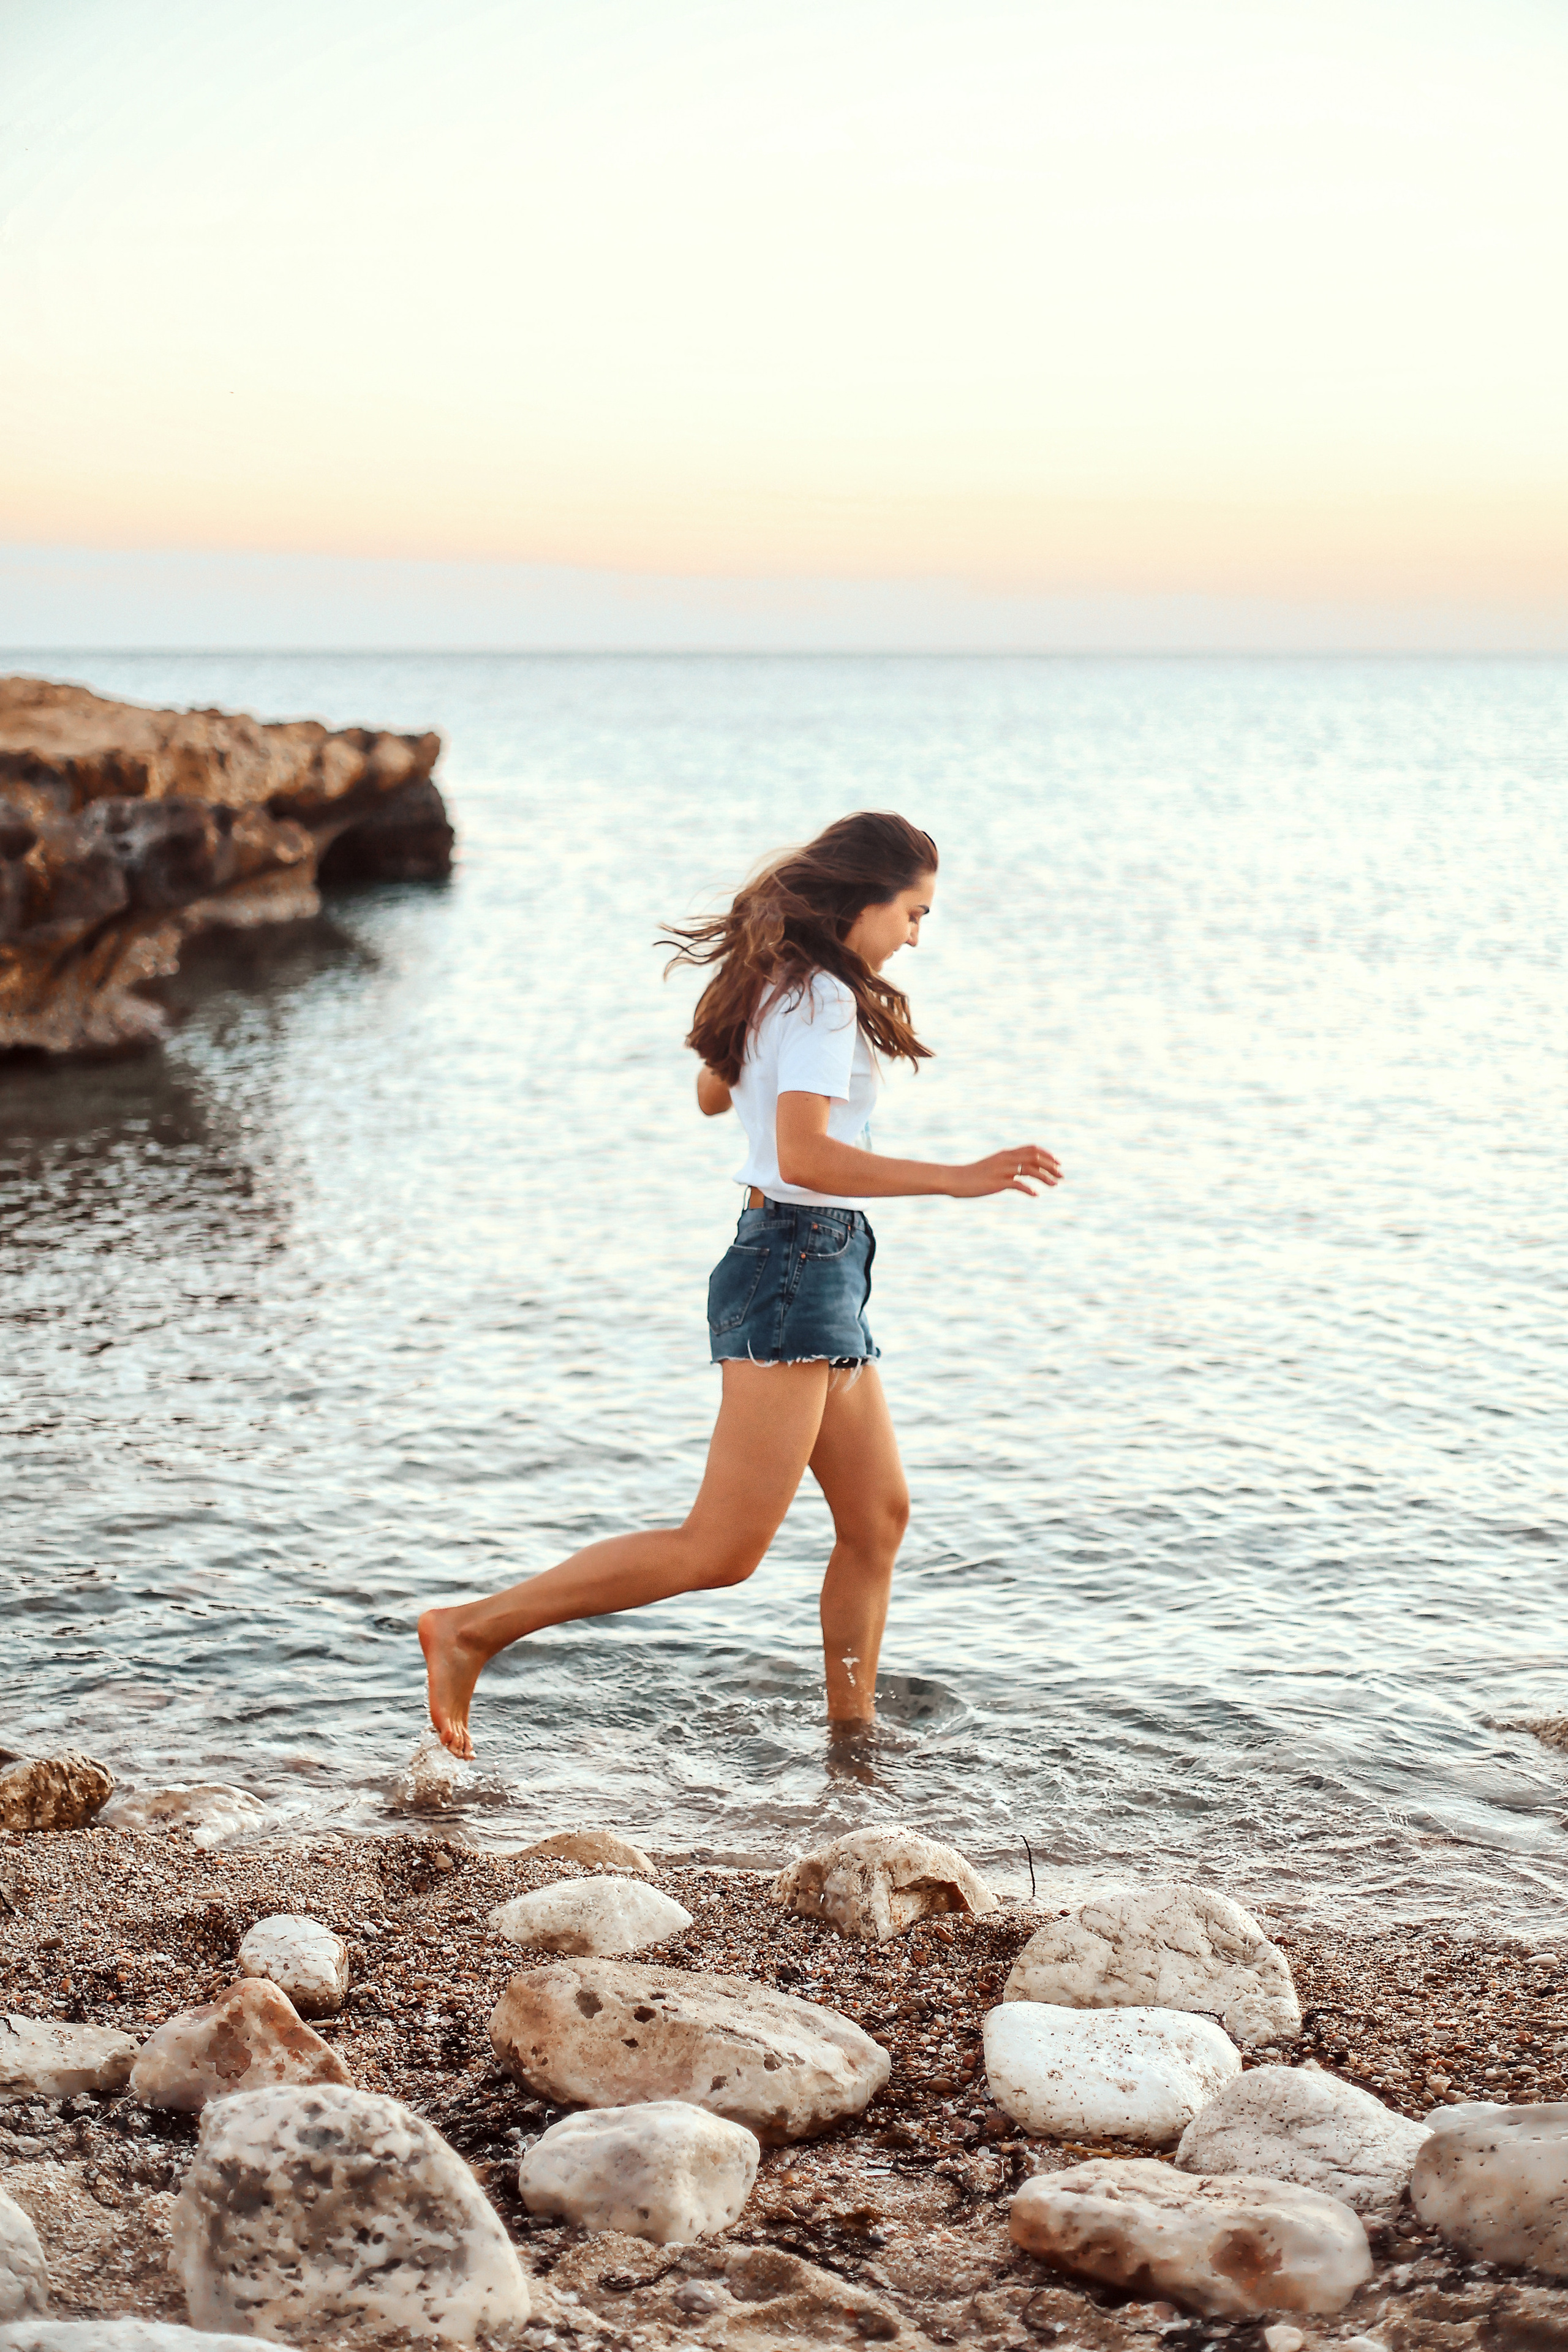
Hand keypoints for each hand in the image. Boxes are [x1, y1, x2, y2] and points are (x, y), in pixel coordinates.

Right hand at [948, 1145, 1062, 1198]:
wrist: (954, 1179)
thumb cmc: (973, 1175)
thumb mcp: (993, 1166)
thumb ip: (1007, 1165)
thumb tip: (1020, 1171)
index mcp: (1006, 1154)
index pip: (1032, 1149)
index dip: (1047, 1155)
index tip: (1058, 1163)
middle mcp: (1006, 1159)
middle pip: (1035, 1157)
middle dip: (1051, 1166)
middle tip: (1062, 1175)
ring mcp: (1002, 1170)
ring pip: (1030, 1170)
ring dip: (1045, 1177)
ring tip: (1055, 1184)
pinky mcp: (997, 1182)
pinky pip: (1017, 1184)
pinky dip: (1029, 1189)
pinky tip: (1035, 1194)